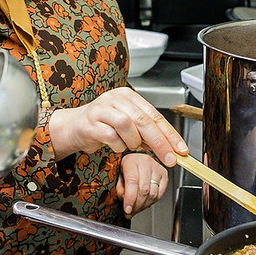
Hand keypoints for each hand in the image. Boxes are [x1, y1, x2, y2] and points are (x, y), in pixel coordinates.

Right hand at [47, 86, 188, 166]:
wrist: (74, 127)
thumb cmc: (104, 126)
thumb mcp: (129, 126)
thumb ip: (147, 132)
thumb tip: (171, 148)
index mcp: (128, 95)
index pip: (154, 115)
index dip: (170, 133)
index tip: (181, 149)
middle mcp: (115, 98)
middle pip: (143, 121)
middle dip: (160, 143)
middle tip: (169, 159)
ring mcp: (101, 109)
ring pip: (127, 126)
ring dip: (133, 142)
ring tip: (129, 146)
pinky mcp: (91, 123)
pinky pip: (111, 137)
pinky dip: (117, 146)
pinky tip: (115, 145)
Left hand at [116, 153, 170, 216]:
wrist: (138, 157)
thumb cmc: (128, 166)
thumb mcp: (118, 174)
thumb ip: (120, 187)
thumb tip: (125, 200)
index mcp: (131, 161)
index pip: (132, 182)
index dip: (130, 198)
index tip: (127, 209)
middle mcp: (146, 163)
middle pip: (144, 190)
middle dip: (136, 205)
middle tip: (130, 212)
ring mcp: (157, 169)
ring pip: (153, 194)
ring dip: (144, 206)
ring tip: (136, 209)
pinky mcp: (164, 175)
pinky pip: (160, 194)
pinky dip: (152, 202)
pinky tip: (145, 203)